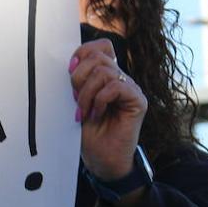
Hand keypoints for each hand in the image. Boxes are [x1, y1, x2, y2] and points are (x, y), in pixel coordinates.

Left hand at [69, 38, 146, 180]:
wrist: (101, 160)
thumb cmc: (89, 134)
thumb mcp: (77, 102)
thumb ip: (78, 80)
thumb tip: (72, 62)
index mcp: (106, 76)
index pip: (101, 47)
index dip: (83, 52)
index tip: (69, 71)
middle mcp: (120, 79)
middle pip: (99, 57)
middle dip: (79, 77)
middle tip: (75, 100)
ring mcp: (131, 89)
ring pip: (104, 71)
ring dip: (87, 93)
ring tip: (84, 112)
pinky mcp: (138, 101)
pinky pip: (116, 87)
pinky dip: (101, 100)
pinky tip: (96, 114)